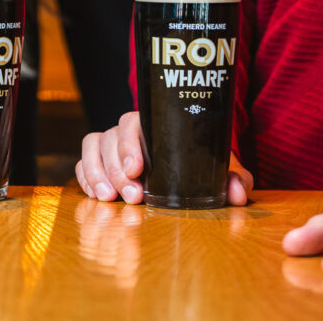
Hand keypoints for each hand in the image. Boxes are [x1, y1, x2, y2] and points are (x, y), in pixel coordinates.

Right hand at [75, 110, 253, 205]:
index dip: (130, 144)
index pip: (133, 122)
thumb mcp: (220, 167)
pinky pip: (84, 161)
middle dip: (116, 168)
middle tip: (132, 196)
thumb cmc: (203, 163)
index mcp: (155, 124)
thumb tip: (237, 193)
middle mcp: (130, 131)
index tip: (136, 169)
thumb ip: (234, 177)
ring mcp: (112, 145)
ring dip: (97, 173)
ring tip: (108, 199)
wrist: (190, 168)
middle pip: (111, 137)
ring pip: (93, 146)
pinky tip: (96, 195)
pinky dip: (86, 176)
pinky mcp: (100, 162)